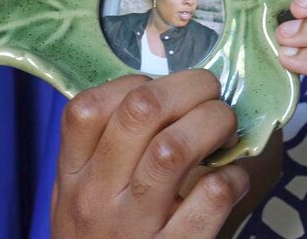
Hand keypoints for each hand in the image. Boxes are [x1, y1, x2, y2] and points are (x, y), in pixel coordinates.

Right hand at [51, 70, 248, 238]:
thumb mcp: (87, 198)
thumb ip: (109, 151)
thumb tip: (171, 92)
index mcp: (73, 177)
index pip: (87, 107)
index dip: (135, 83)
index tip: (164, 89)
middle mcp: (95, 198)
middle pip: (140, 110)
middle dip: (190, 87)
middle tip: (212, 94)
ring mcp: (133, 228)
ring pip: (175, 148)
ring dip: (214, 123)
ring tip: (227, 128)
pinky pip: (210, 197)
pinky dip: (232, 176)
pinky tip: (233, 177)